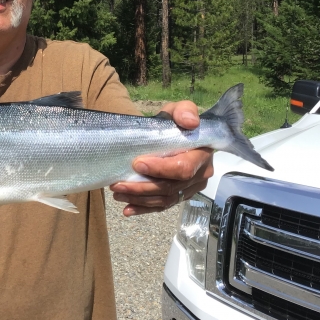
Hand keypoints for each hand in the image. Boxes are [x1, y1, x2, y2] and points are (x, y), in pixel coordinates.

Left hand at [110, 99, 214, 216]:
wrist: (174, 134)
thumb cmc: (176, 123)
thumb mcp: (179, 110)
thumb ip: (184, 111)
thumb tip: (190, 122)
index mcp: (202, 155)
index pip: (183, 168)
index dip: (160, 169)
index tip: (137, 163)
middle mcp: (200, 176)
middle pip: (170, 188)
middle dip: (142, 188)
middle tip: (118, 184)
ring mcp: (190, 188)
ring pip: (164, 200)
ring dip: (139, 199)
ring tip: (117, 192)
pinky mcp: (179, 196)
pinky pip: (162, 206)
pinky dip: (143, 208)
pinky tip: (127, 209)